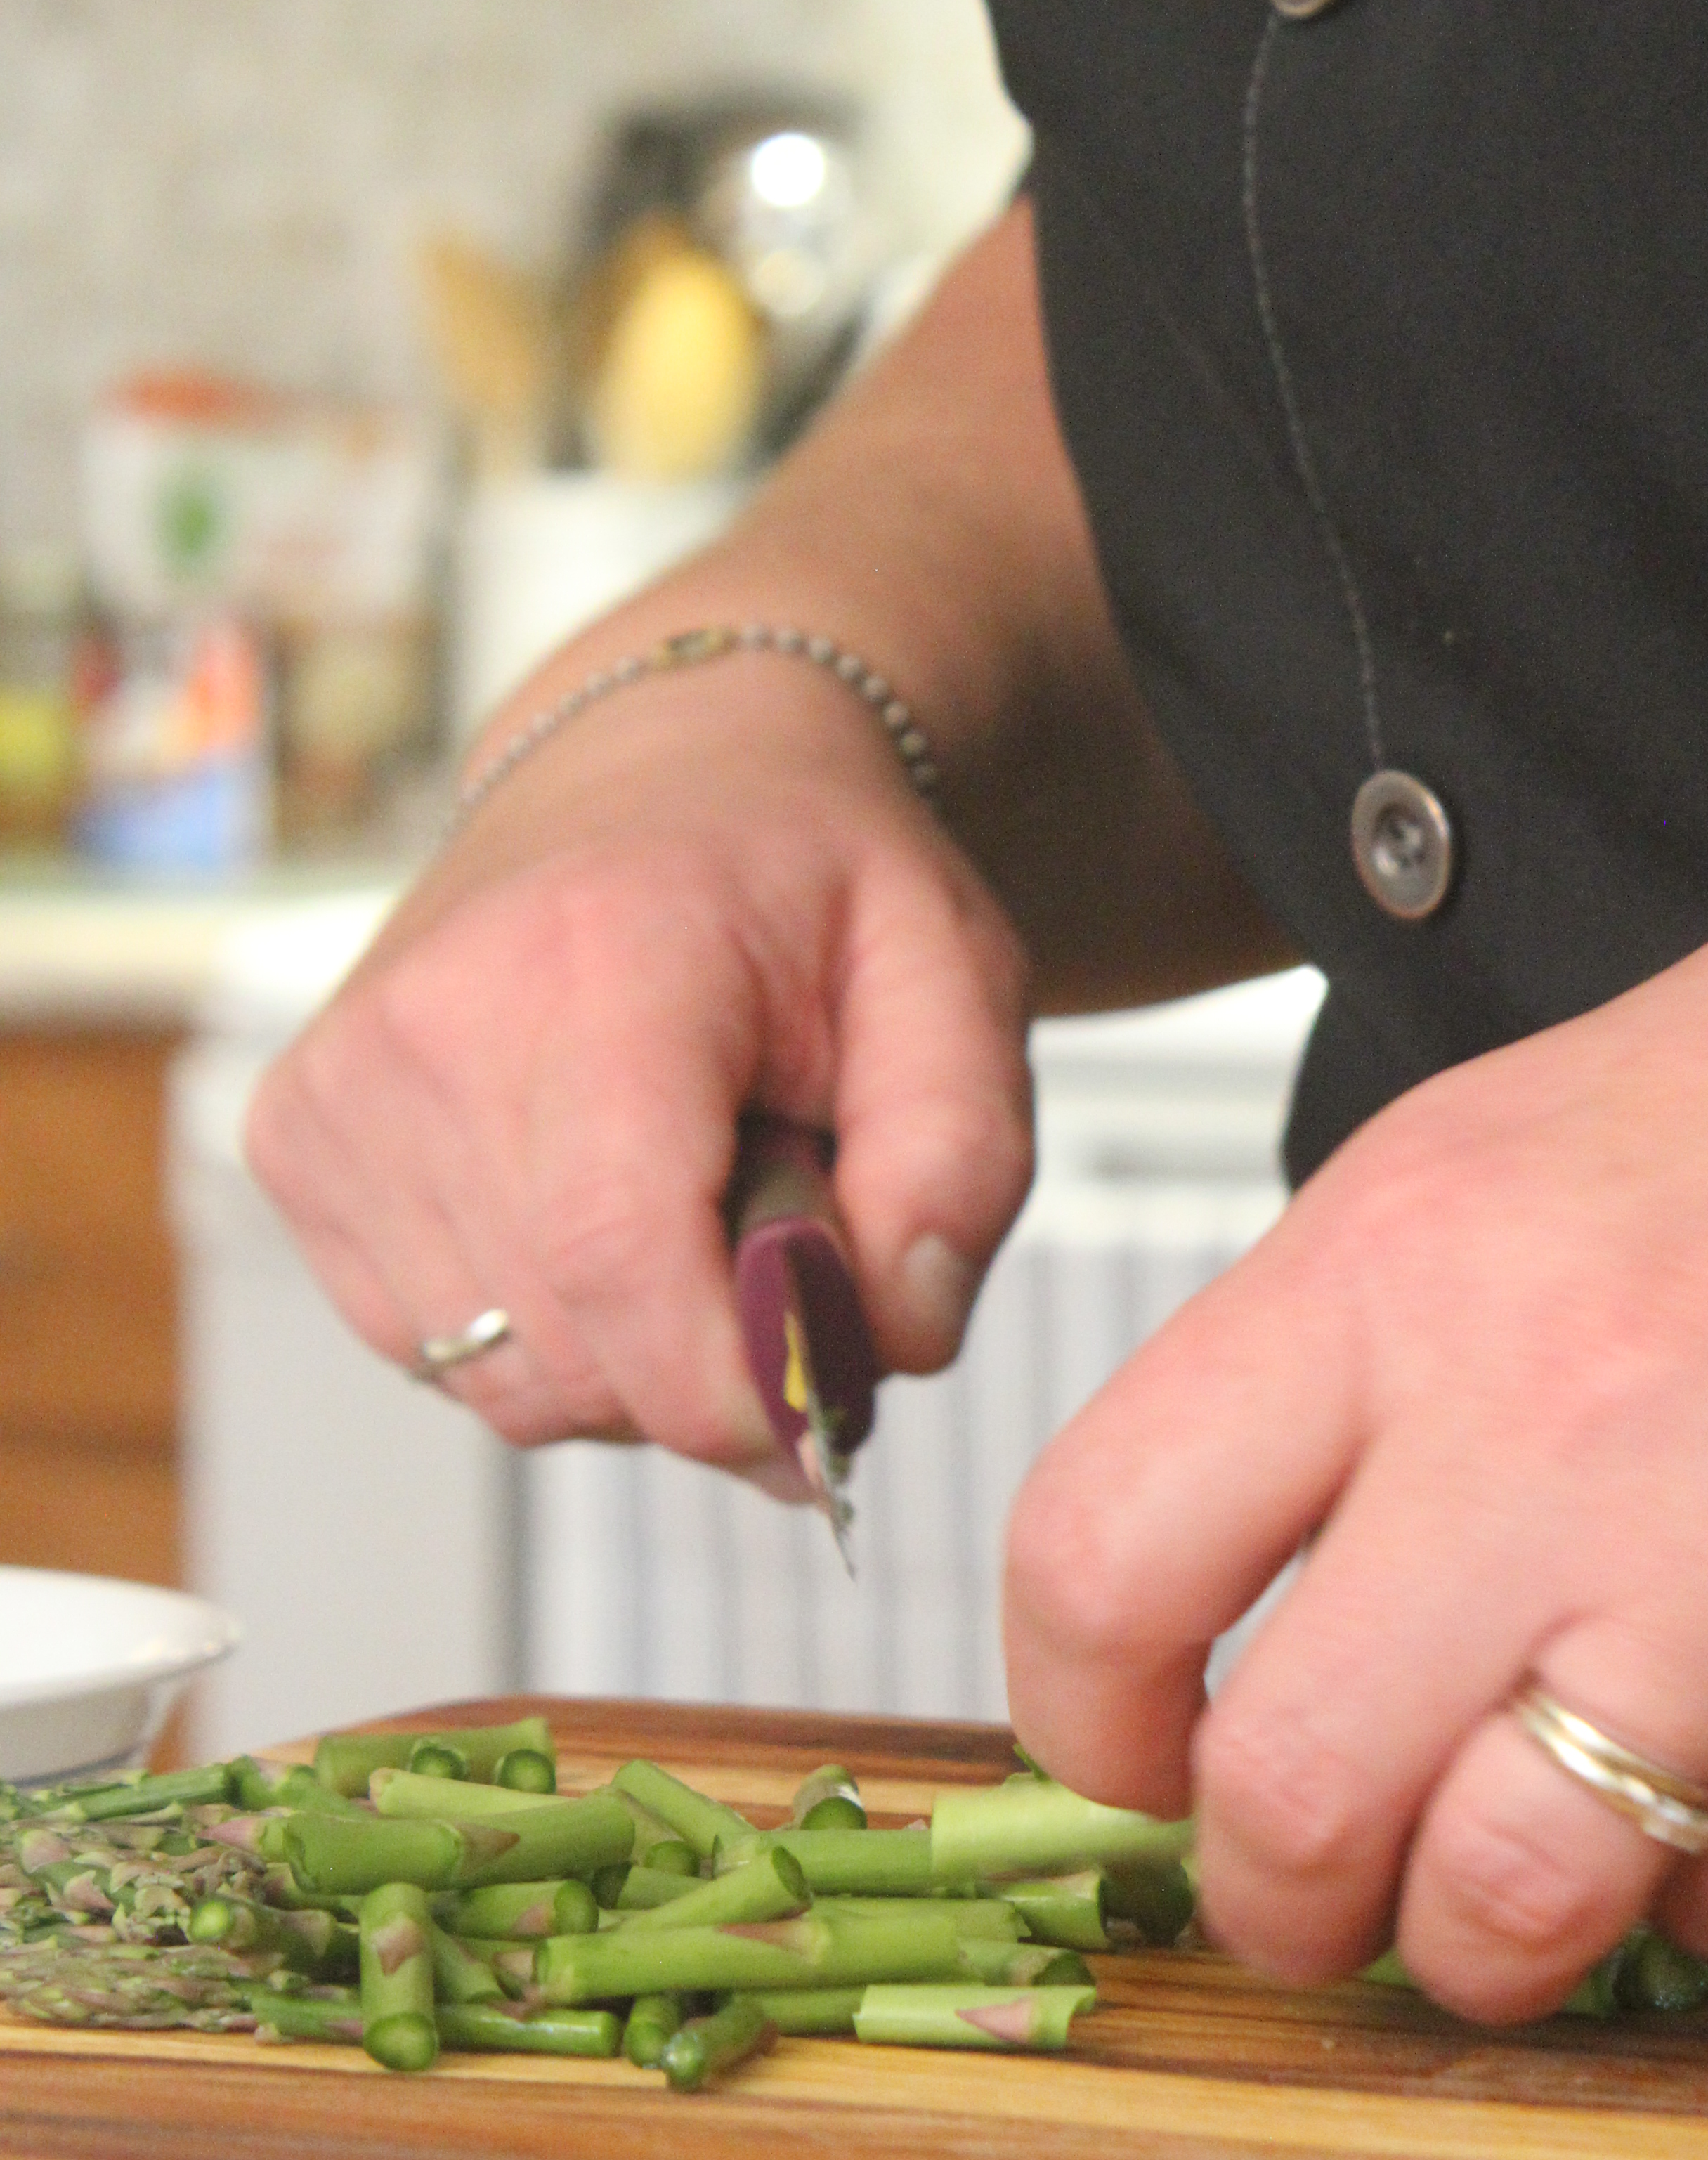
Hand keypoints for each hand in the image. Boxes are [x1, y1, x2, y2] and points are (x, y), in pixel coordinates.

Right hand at [246, 653, 1032, 1484]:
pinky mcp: (295, 1143)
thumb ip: (961, 1162)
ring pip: (504, 1380)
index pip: (620, 1256)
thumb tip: (894, 1336)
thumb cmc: (809, 880)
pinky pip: (438, 1350)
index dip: (732, 1384)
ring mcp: (340, 1089)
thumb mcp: (953, 979)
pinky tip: (597, 1206)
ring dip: (629, 1352)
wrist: (661, 769)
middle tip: (782, 1231)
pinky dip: (545, 1329)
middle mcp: (431, 1025)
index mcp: (599, 958)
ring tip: (689, 1200)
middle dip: (709, 1361)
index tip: (824, 1390)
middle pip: (571, 1350)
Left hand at [1003, 749, 1707, 2009]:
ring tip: (1516, 1900)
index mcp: (1404, 1256)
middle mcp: (1557, 1412)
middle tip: (1321, 1894)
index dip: (1083, 1717)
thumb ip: (1348, 1360)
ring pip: (1512, 1902)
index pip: (1101, 1552)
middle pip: (1286, 1792)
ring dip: (1488, 1949)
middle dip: (1276, 1900)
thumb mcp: (1509, 1142)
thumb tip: (1212, 1588)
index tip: (1139, 1754)